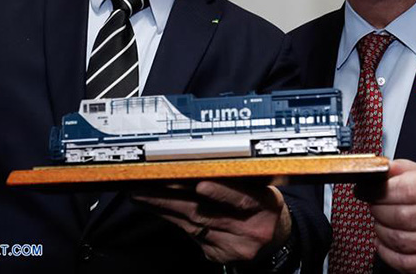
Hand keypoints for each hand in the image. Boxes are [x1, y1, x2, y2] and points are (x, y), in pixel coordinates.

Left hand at [132, 181, 291, 263]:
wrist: (274, 236)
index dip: (220, 192)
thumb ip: (238, 178)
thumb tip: (199, 159)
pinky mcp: (219, 255)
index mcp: (265, 204)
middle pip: (205, 213)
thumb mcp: (261, 185)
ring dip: (163, 208)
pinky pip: (190, 236)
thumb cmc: (262, 202)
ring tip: (141, 194)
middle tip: (146, 184)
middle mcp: (250, 228)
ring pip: (192, 225)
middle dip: (171, 196)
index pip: (242, 198)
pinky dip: (172, 219)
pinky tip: (157, 208)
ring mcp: (234, 245)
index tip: (200, 184)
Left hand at [358, 159, 415, 273]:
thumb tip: (380, 168)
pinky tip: (385, 239)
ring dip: (380, 229)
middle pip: (399, 215)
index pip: (406, 189)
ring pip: (398, 239)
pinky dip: (386, 251)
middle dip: (377, 209)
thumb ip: (405, 168)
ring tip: (381, 220)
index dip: (379, 190)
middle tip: (373, 204)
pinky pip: (402, 262)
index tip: (366, 189)